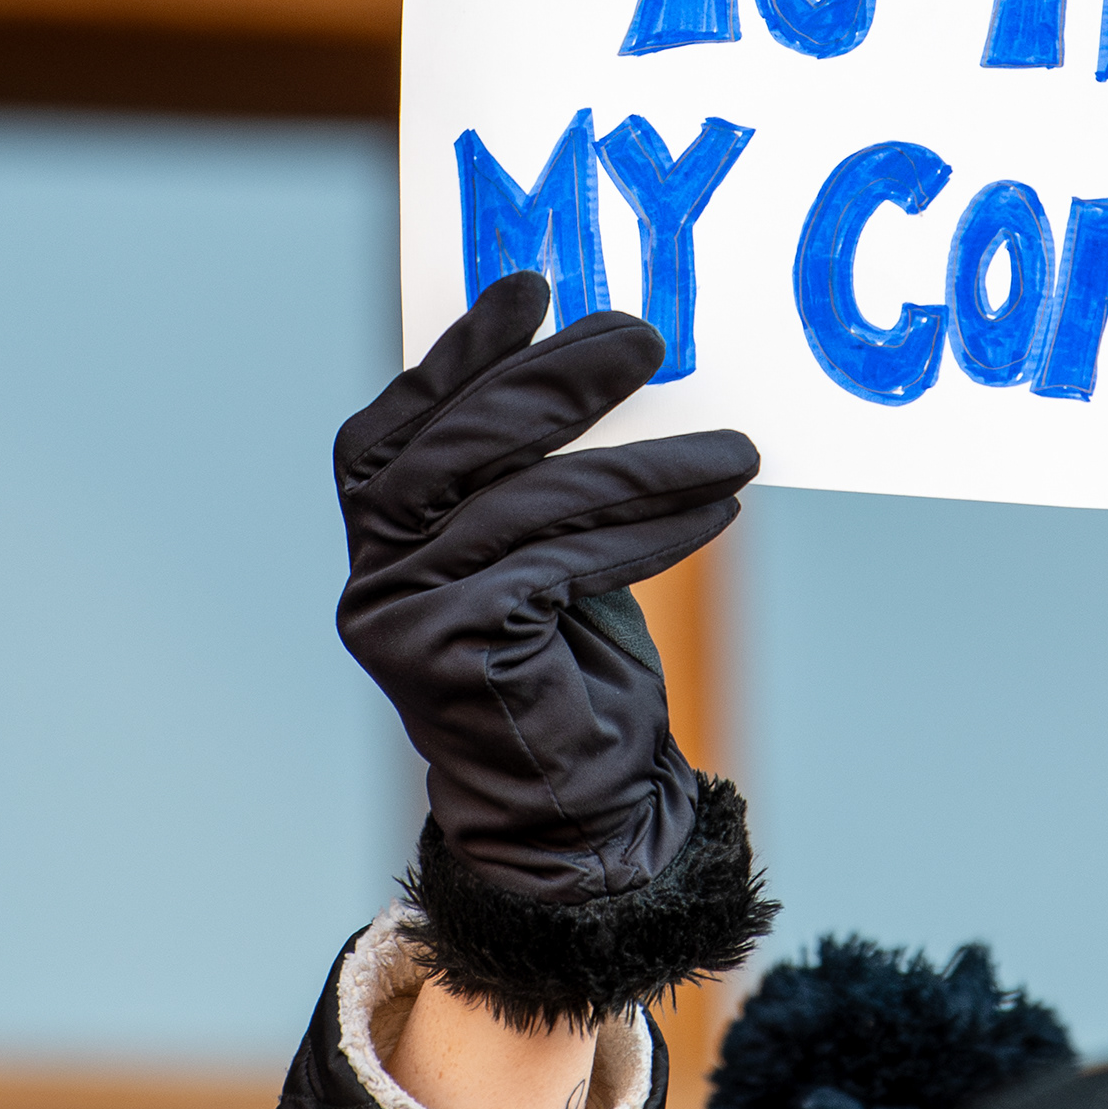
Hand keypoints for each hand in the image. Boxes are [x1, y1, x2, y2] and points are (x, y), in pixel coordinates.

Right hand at [337, 273, 770, 1024]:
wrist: (586, 820)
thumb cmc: (571, 673)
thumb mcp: (548, 554)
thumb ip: (537, 476)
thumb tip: (601, 355)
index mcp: (379, 545)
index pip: (394, 429)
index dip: (455, 354)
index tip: (528, 288)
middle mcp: (373, 582)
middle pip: (454, 448)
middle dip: (553, 380)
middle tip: (645, 338)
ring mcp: (405, 623)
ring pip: (523, 502)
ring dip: (642, 462)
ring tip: (734, 447)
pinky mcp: (459, 658)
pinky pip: (561, 561)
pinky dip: (649, 527)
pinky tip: (718, 510)